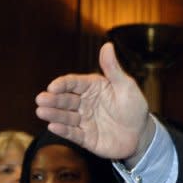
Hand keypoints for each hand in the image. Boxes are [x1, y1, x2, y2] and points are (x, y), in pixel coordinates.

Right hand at [35, 43, 154, 163]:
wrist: (141, 134)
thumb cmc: (134, 107)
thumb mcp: (126, 86)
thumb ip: (113, 68)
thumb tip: (107, 45)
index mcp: (92, 87)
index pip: (73, 83)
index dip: (62, 84)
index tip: (53, 86)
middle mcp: (84, 103)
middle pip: (65, 99)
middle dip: (52, 99)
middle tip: (41, 99)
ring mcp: (83, 120)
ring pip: (66, 116)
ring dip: (53, 114)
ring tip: (41, 111)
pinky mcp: (85, 137)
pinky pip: (73, 133)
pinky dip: (63, 130)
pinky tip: (53, 126)